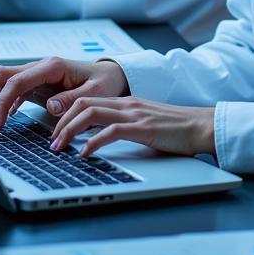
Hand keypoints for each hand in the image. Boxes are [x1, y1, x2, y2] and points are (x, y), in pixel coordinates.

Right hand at [0, 56, 128, 128]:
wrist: (111, 75)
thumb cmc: (104, 83)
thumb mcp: (94, 93)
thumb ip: (72, 100)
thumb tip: (50, 106)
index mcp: (52, 66)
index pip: (17, 81)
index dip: (2, 101)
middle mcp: (41, 66)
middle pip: (2, 73)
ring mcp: (37, 74)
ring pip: (2, 76)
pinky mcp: (37, 83)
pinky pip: (12, 86)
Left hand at [50, 98, 215, 158]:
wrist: (202, 126)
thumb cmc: (176, 130)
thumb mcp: (144, 124)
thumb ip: (123, 127)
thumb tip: (99, 141)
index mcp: (124, 102)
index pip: (86, 100)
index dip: (65, 115)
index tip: (55, 132)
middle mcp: (126, 104)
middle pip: (82, 103)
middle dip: (60, 122)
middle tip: (51, 143)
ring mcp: (134, 114)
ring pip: (91, 113)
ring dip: (69, 131)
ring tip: (59, 148)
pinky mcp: (142, 127)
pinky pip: (110, 131)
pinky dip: (92, 142)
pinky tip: (84, 154)